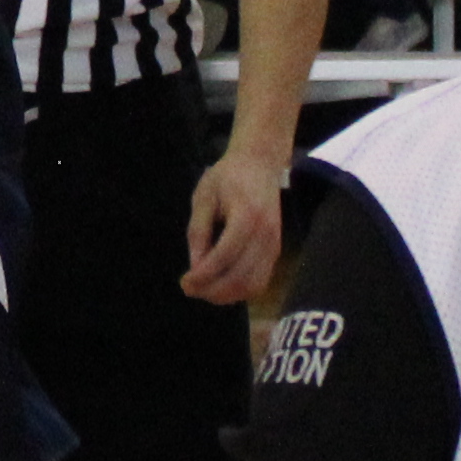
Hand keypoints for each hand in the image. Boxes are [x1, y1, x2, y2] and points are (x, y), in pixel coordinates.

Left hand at [180, 145, 289, 302]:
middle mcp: (266, 234)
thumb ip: (199, 231)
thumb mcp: (204, 197)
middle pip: (241, 277)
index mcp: (247, 215)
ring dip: (226, 295)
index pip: (225, 255)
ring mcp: (274, 245)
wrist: (260, 165)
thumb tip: (194, 266)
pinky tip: (220, 286)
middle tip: (189, 288)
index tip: (184, 281)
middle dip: (212, 290)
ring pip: (253, 285)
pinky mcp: (276, 252)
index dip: (204, 274)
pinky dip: (239, 291)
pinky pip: (260, 281)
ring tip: (202, 290)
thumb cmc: (228, 177)